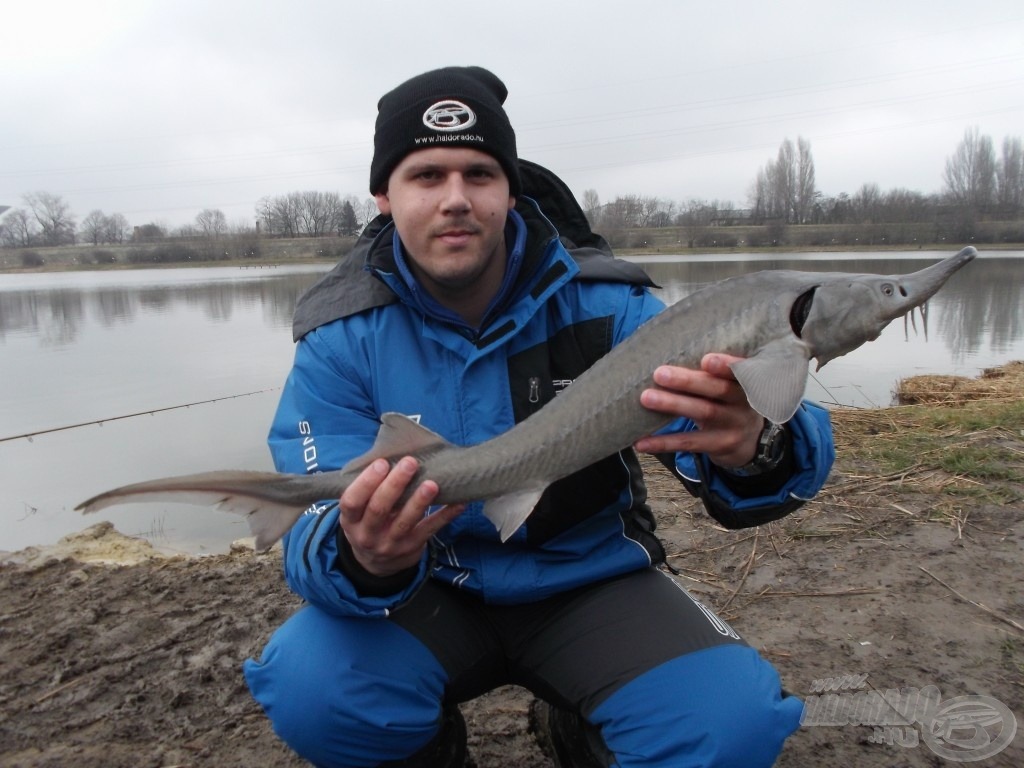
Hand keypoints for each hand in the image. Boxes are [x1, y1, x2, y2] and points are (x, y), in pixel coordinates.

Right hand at [339, 456, 464, 577]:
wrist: (377, 564)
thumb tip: (392, 454)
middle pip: (379, 509)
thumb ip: (369, 490)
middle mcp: (368, 534)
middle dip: (395, 485)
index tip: (382, 463)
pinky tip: (457, 503)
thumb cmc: (369, 524)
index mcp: (351, 521)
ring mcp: (390, 544)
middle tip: (410, 463)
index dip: (366, 482)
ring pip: (405, 522)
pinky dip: (445, 516)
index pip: (352, 502)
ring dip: (419, 501)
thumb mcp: (358, 513)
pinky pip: (429, 530)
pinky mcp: (412, 548)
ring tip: (432, 483)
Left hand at [633, 353, 764, 468]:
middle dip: (688, 381)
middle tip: (659, 373)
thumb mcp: (730, 386)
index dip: (726, 365)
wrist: (750, 442)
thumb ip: (710, 373)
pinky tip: (642, 442)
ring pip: (702, 413)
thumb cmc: (729, 402)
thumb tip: (668, 352)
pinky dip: (664, 442)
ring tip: (646, 398)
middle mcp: (742, 403)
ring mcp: (732, 426)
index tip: (706, 360)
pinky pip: (689, 443)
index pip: (739, 370)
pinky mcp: (719, 446)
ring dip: (672, 405)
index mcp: (745, 382)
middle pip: (717, 390)